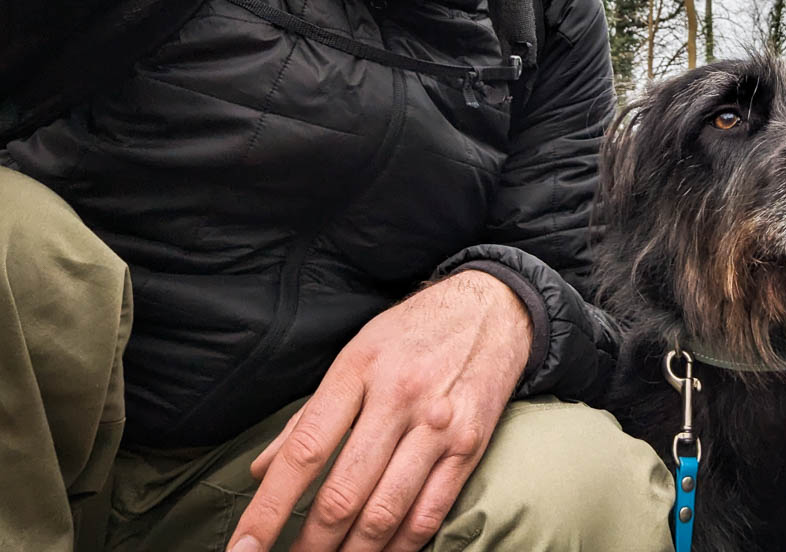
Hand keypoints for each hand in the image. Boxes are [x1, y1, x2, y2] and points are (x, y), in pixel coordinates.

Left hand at [227, 269, 532, 551]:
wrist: (494, 307)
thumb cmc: (414, 332)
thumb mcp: (355, 354)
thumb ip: (309, 416)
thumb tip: (261, 472)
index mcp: (358, 370)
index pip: (304, 452)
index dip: (268, 509)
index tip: (242, 549)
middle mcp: (398, 397)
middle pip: (343, 493)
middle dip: (309, 545)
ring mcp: (439, 424)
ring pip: (385, 514)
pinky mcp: (471, 445)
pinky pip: (430, 513)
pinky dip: (400, 547)